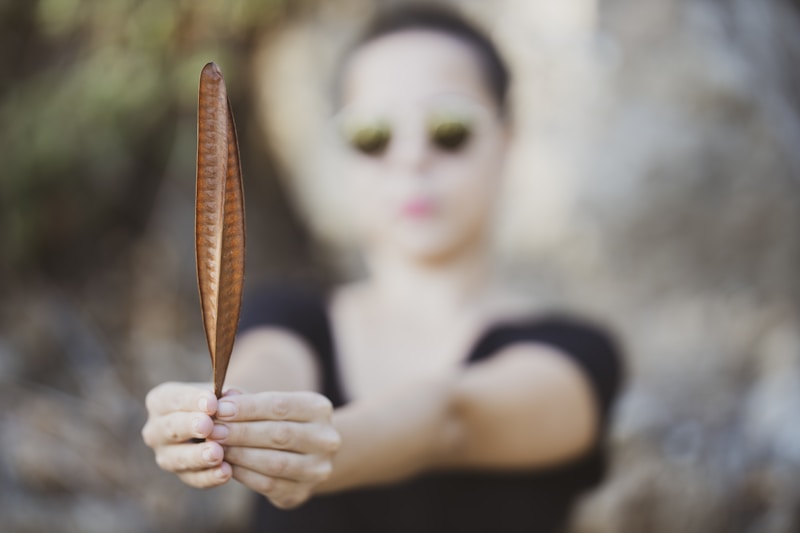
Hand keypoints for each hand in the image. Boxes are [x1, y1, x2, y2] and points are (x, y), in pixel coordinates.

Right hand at [141, 382, 232, 487]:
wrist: (222, 424)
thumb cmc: (217, 402)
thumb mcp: (220, 394)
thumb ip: (225, 396)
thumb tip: (231, 398)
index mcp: (160, 401)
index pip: (173, 399)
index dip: (192, 400)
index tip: (212, 403)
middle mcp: (156, 429)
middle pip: (171, 428)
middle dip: (190, 426)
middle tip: (207, 426)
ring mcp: (166, 455)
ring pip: (178, 458)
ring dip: (198, 456)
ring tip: (217, 453)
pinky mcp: (182, 474)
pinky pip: (194, 478)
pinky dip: (210, 476)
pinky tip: (225, 472)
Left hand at [213, 391, 340, 508]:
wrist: (309, 454)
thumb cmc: (284, 422)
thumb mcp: (274, 406)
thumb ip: (250, 401)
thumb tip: (224, 398)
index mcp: (320, 409)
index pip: (280, 406)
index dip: (248, 408)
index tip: (219, 408)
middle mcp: (326, 439)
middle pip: (278, 435)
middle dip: (241, 432)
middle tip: (212, 431)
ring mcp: (317, 468)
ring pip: (274, 463)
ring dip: (240, 455)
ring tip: (214, 449)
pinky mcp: (302, 492)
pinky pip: (268, 485)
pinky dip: (244, 475)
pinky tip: (225, 466)